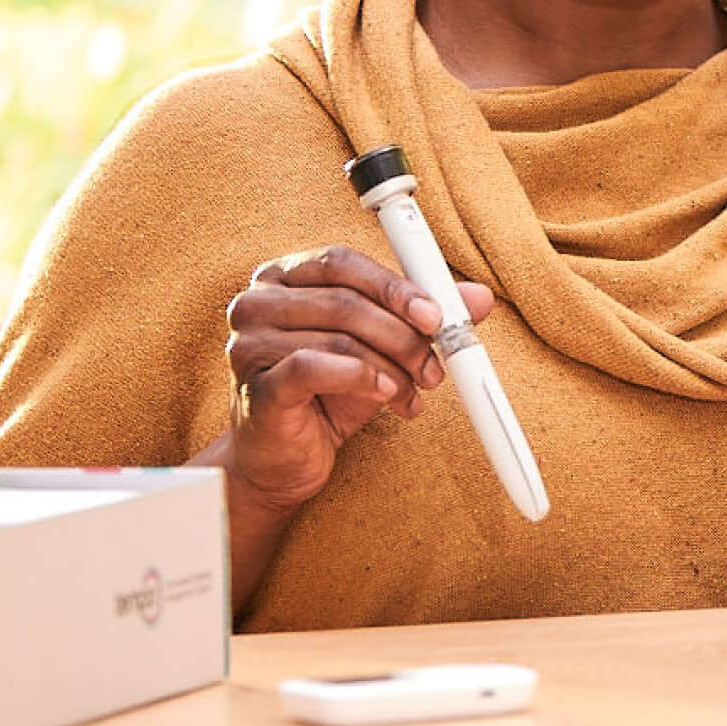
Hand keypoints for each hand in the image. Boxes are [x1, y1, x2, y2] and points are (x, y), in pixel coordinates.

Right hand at [198, 246, 496, 522]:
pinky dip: (362, 379)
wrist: (284, 462)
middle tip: (436, 363)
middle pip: (344, 301)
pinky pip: (315, 368)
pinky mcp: (257, 387)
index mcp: (281, 279)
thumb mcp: (379, 349)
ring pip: (339, 338)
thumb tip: (478, 298)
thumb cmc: (325, 396)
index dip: (395, 286)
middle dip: (403, 333)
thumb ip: (421, 319)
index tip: (437, 314)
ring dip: (392, 366)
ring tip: (415, 391)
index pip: (342, 263)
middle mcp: (256, 304)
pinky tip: (387, 396)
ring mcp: (248, 345)